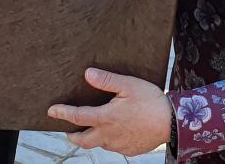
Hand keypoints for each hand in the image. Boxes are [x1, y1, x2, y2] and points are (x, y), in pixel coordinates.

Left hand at [48, 68, 170, 155]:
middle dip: (73, 136)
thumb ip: (106, 81)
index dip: (62, 113)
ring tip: (94, 126)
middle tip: (68, 130)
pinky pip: (115, 146)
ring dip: (93, 136)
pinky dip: (110, 139)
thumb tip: (87, 74)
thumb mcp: (128, 85)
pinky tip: (116, 130)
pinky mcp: (130, 150)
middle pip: (83, 141)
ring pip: (100, 143)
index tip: (51, 111)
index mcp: (106, 118)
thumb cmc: (151, 101)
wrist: (173, 123)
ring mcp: (119, 145)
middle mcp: (109, 135)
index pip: (77, 117)